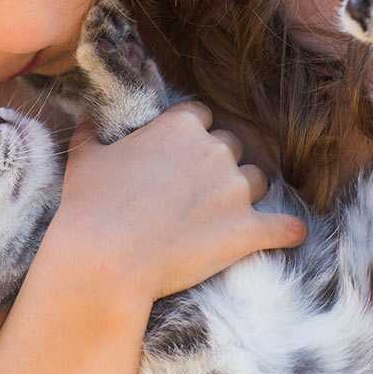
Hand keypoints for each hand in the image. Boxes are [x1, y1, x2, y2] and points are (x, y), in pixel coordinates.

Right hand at [50, 101, 306, 302]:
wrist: (104, 258)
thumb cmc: (89, 206)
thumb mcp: (84, 159)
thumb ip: (91, 133)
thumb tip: (88, 119)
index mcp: (179, 125)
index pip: (201, 115)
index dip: (192, 135)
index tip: (180, 154)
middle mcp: (214, 150)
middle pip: (232, 146)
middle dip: (219, 165)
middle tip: (197, 190)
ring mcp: (235, 191)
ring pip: (258, 180)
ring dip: (246, 194)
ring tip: (226, 214)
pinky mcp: (247, 230)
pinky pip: (285, 227)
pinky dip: (287, 231)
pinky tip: (288, 234)